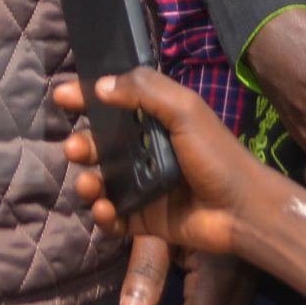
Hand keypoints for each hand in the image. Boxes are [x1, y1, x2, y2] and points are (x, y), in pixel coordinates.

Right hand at [55, 70, 275, 304]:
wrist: (243, 211)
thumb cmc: (216, 155)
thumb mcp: (185, 111)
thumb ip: (145, 91)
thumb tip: (100, 85)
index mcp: (155, 121)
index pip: (113, 104)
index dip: (85, 98)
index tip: (62, 96)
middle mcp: (145, 152)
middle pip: (100, 145)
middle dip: (82, 145)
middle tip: (76, 149)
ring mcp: (143, 187)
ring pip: (101, 181)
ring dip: (88, 181)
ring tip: (90, 186)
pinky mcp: (144, 219)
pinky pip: (114, 217)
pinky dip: (104, 214)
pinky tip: (107, 210)